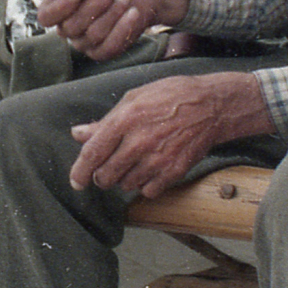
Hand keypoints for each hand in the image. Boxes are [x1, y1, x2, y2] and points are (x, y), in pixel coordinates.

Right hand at [32, 0, 188, 61]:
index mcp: (57, 5)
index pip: (46, 16)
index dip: (61, 5)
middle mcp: (67, 26)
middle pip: (70, 26)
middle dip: (94, 4)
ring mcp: (84, 41)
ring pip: (91, 35)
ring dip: (112, 12)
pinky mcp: (103, 51)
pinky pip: (107, 48)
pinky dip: (122, 28)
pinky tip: (132, 12)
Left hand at [68, 72, 270, 196]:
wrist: (212, 105)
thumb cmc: (172, 96)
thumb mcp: (135, 98)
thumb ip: (105, 120)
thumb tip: (78, 134)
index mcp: (125, 119)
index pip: (92, 153)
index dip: (79, 172)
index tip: (76, 182)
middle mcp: (139, 142)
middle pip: (105, 176)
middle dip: (102, 176)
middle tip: (110, 167)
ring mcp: (157, 159)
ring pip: (125, 185)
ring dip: (125, 178)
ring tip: (136, 162)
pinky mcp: (173, 172)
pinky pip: (148, 191)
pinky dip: (145, 185)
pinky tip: (151, 169)